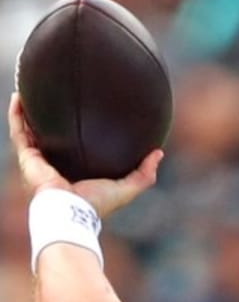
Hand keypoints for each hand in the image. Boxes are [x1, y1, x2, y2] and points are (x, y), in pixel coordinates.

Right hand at [8, 93, 161, 215]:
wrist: (72, 210)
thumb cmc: (98, 203)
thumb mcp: (127, 188)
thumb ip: (144, 173)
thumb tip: (159, 152)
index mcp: (76, 175)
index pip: (75, 152)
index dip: (76, 137)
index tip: (82, 118)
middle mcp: (55, 168)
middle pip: (50, 140)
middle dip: (48, 122)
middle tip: (53, 100)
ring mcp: (38, 163)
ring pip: (29, 132)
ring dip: (28, 113)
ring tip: (29, 91)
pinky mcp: (27, 158)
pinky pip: (18, 131)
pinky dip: (17, 114)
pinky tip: (18, 95)